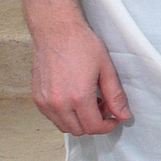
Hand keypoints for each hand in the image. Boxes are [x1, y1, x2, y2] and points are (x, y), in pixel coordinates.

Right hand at [30, 21, 131, 136]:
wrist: (56, 31)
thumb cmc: (81, 45)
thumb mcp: (106, 69)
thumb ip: (115, 96)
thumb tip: (123, 115)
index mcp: (79, 97)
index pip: (94, 127)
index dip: (107, 126)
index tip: (113, 118)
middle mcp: (58, 103)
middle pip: (79, 130)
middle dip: (94, 123)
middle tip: (103, 107)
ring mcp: (44, 101)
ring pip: (64, 126)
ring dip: (79, 121)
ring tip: (89, 102)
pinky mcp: (37, 97)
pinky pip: (52, 117)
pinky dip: (64, 115)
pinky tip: (73, 99)